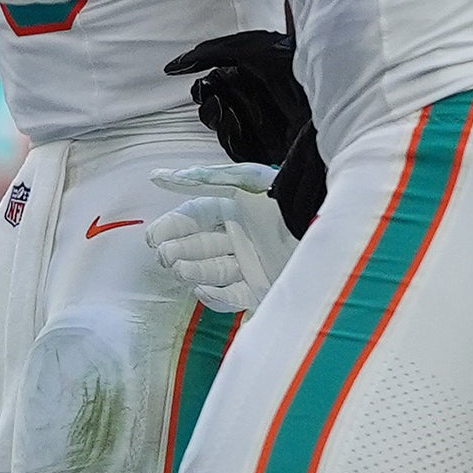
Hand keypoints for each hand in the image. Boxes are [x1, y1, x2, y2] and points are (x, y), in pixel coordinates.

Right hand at [146, 162, 293, 316]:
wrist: (320, 222)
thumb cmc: (280, 196)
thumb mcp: (239, 180)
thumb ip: (197, 179)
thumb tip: (157, 176)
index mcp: (233, 209)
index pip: (193, 220)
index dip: (171, 228)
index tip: (153, 237)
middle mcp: (240, 237)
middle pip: (198, 247)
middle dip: (179, 251)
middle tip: (166, 256)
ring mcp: (251, 263)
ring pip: (212, 271)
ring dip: (193, 271)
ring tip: (181, 269)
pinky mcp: (263, 287)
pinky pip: (233, 295)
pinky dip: (216, 296)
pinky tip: (201, 289)